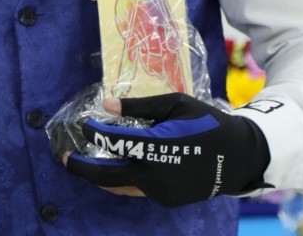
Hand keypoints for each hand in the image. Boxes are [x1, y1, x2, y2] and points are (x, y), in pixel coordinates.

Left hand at [64, 93, 270, 206]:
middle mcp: (156, 175)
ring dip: (99, 176)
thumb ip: (139, 107)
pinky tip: (112, 166)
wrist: (239, 156)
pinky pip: (136, 188)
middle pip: (108, 176)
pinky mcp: (167, 199)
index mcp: (158, 147)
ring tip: (82, 163)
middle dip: (83, 168)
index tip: (83, 123)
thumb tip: (107, 106)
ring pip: (120, 185)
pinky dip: (120, 178)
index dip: (95, 133)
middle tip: (64, 157)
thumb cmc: (205, 122)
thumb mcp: (174, 104)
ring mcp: (161, 191)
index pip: (114, 142)